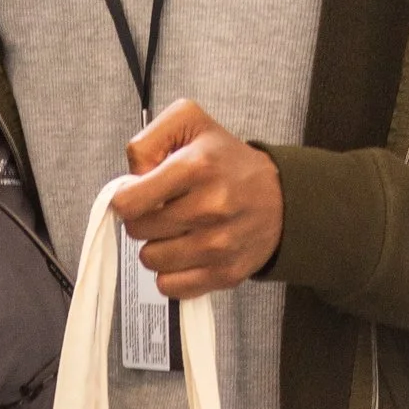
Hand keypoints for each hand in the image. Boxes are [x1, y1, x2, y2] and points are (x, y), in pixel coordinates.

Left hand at [114, 99, 284, 297]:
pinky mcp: (225, 273)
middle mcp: (210, 207)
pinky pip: (171, 286)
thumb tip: (129, 182)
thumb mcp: (189, 123)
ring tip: (177, 230)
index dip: (125, 198)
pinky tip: (186, 253)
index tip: (138, 194)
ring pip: (151, 260)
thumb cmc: (228, 161)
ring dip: (157, 246)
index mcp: (197, 166)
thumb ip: (147, 142)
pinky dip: (172, 273)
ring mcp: (219, 244)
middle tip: (164, 209)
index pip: (129, 202)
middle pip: (137, 230)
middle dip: (144, 219)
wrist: (282, 198)